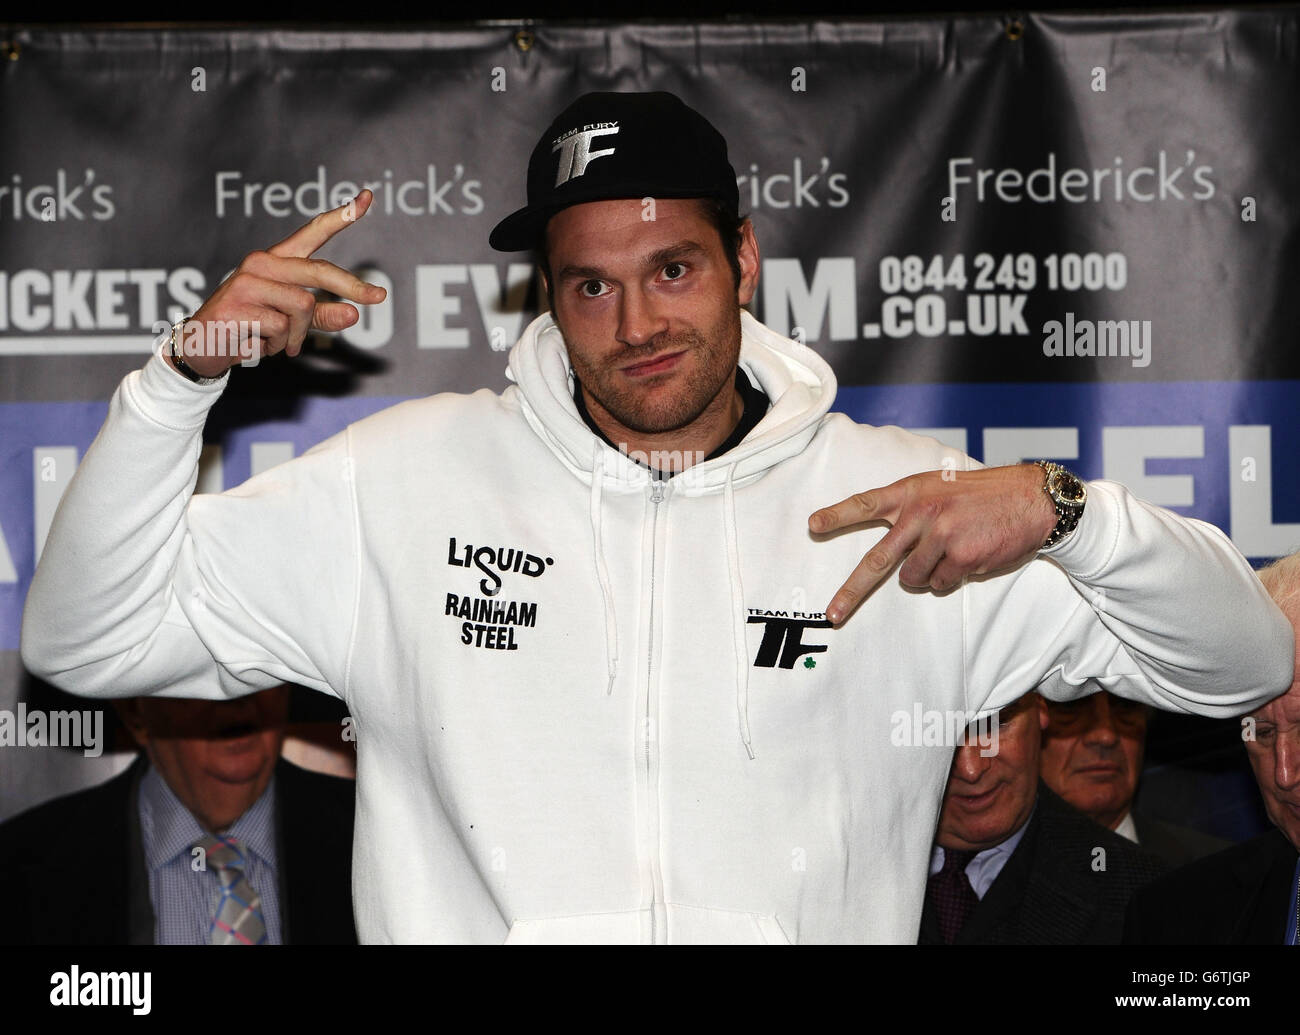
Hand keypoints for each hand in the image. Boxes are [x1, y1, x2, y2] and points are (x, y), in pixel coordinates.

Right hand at [171, 190, 387, 377]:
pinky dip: (278, 345)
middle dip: (353, 286)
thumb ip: (321, 317)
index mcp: (277, 262)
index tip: (368, 197)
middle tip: (380, 296)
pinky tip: (256, 343)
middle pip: (319, 271)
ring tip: (278, 341)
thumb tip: (353, 314)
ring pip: (303, 305)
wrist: (204, 348)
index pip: (312, 233)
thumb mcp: (292, 324)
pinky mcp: (238, 304)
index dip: (341, 216)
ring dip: (298, 335)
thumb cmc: (250, 330)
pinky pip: (282, 328)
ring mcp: (247, 281)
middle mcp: (262, 263)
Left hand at [809, 464, 1058, 624]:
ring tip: (950, 552)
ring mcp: (941, 535)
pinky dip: (951, 579)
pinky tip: (969, 558)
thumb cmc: (982, 496)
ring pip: (913, 579)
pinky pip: (941, 584)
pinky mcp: (962, 556)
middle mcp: (921, 513)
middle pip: (877, 560)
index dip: (838, 516)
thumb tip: (890, 551)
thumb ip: (911, 508)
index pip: (866, 503)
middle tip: (833, 614)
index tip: (813, 525)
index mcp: (911, 492)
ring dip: (927, 576)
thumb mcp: (939, 488)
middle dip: (852, 591)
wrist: (1031, 499)